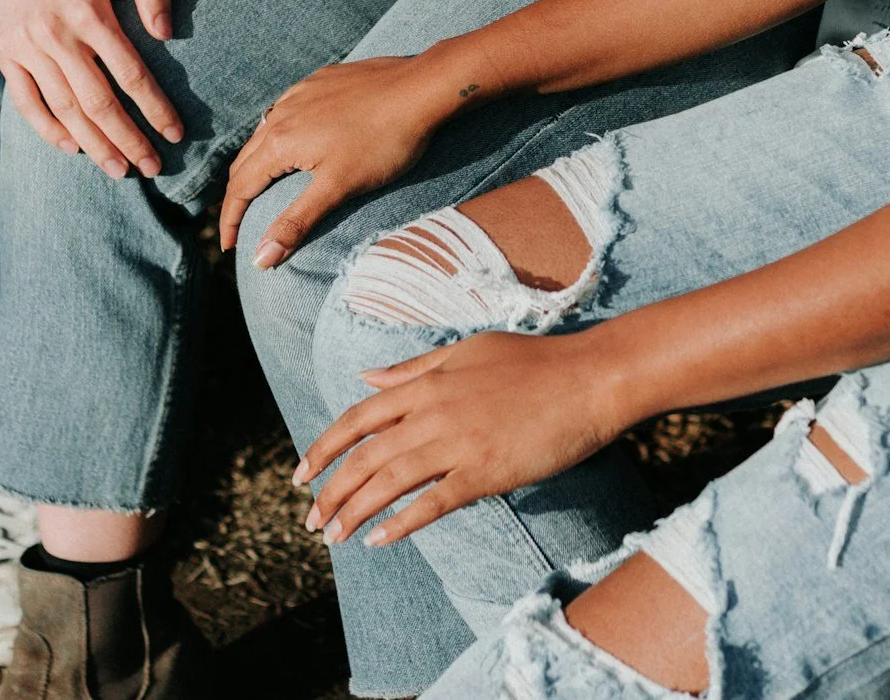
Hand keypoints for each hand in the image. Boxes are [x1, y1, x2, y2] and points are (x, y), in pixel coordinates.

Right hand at [0, 0, 182, 177]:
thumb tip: (165, 35)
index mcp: (90, 12)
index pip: (130, 73)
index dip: (155, 108)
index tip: (175, 134)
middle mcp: (57, 34)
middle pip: (97, 101)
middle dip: (128, 139)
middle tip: (152, 167)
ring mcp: (27, 47)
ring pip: (64, 108)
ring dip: (94, 144)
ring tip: (119, 169)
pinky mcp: (7, 55)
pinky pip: (26, 102)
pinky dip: (48, 129)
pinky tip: (73, 148)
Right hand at [218, 56, 458, 264]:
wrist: (421, 88)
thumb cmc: (384, 141)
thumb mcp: (338, 188)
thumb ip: (296, 222)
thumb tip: (259, 259)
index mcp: (280, 141)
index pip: (240, 186)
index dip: (230, 219)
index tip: (227, 247)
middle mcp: (281, 113)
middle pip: (245, 159)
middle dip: (238, 194)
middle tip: (239, 222)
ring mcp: (300, 92)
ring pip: (265, 132)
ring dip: (257, 162)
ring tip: (262, 186)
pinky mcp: (320, 80)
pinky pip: (287, 110)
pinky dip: (280, 134)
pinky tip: (295, 141)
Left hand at [295, 330, 626, 546]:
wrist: (589, 377)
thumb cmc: (533, 361)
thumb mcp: (466, 350)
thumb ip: (414, 366)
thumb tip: (366, 376)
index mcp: (426, 383)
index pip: (357, 417)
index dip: (323, 447)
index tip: (300, 474)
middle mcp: (433, 412)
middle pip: (365, 456)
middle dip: (331, 490)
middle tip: (311, 521)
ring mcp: (459, 443)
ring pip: (390, 481)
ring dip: (356, 511)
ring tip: (334, 538)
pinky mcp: (486, 471)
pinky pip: (434, 502)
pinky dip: (402, 522)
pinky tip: (380, 540)